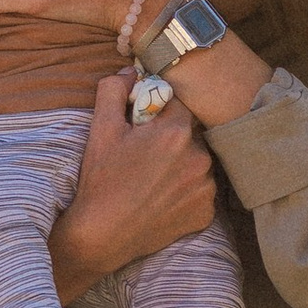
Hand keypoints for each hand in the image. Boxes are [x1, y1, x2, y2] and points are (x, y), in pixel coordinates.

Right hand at [52, 71, 216, 302]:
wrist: (102, 235)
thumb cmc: (101, 180)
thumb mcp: (101, 128)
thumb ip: (114, 90)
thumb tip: (130, 72)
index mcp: (177, 132)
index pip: (180, 104)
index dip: (161, 111)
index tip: (145, 126)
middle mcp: (200, 159)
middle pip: (191, 134)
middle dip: (172, 139)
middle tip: (146, 155)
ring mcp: (206, 189)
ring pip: (198, 163)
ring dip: (182, 164)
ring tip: (154, 178)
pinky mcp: (206, 213)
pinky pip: (201, 191)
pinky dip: (186, 191)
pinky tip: (162, 197)